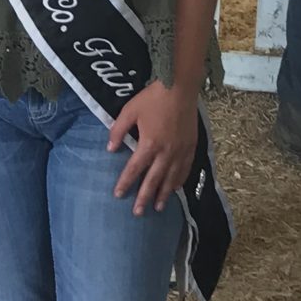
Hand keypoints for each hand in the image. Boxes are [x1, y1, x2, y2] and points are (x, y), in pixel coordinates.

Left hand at [108, 80, 198, 214]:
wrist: (180, 87)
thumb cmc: (152, 98)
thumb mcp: (129, 111)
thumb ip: (118, 131)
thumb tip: (109, 148)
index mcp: (149, 144)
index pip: (134, 169)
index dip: (125, 183)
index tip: (118, 195)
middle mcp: (166, 152)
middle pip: (154, 180)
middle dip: (144, 197)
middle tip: (138, 213)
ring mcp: (181, 151)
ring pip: (172, 178)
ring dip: (164, 194)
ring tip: (157, 207)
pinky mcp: (191, 147)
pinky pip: (186, 169)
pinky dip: (180, 181)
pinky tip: (176, 189)